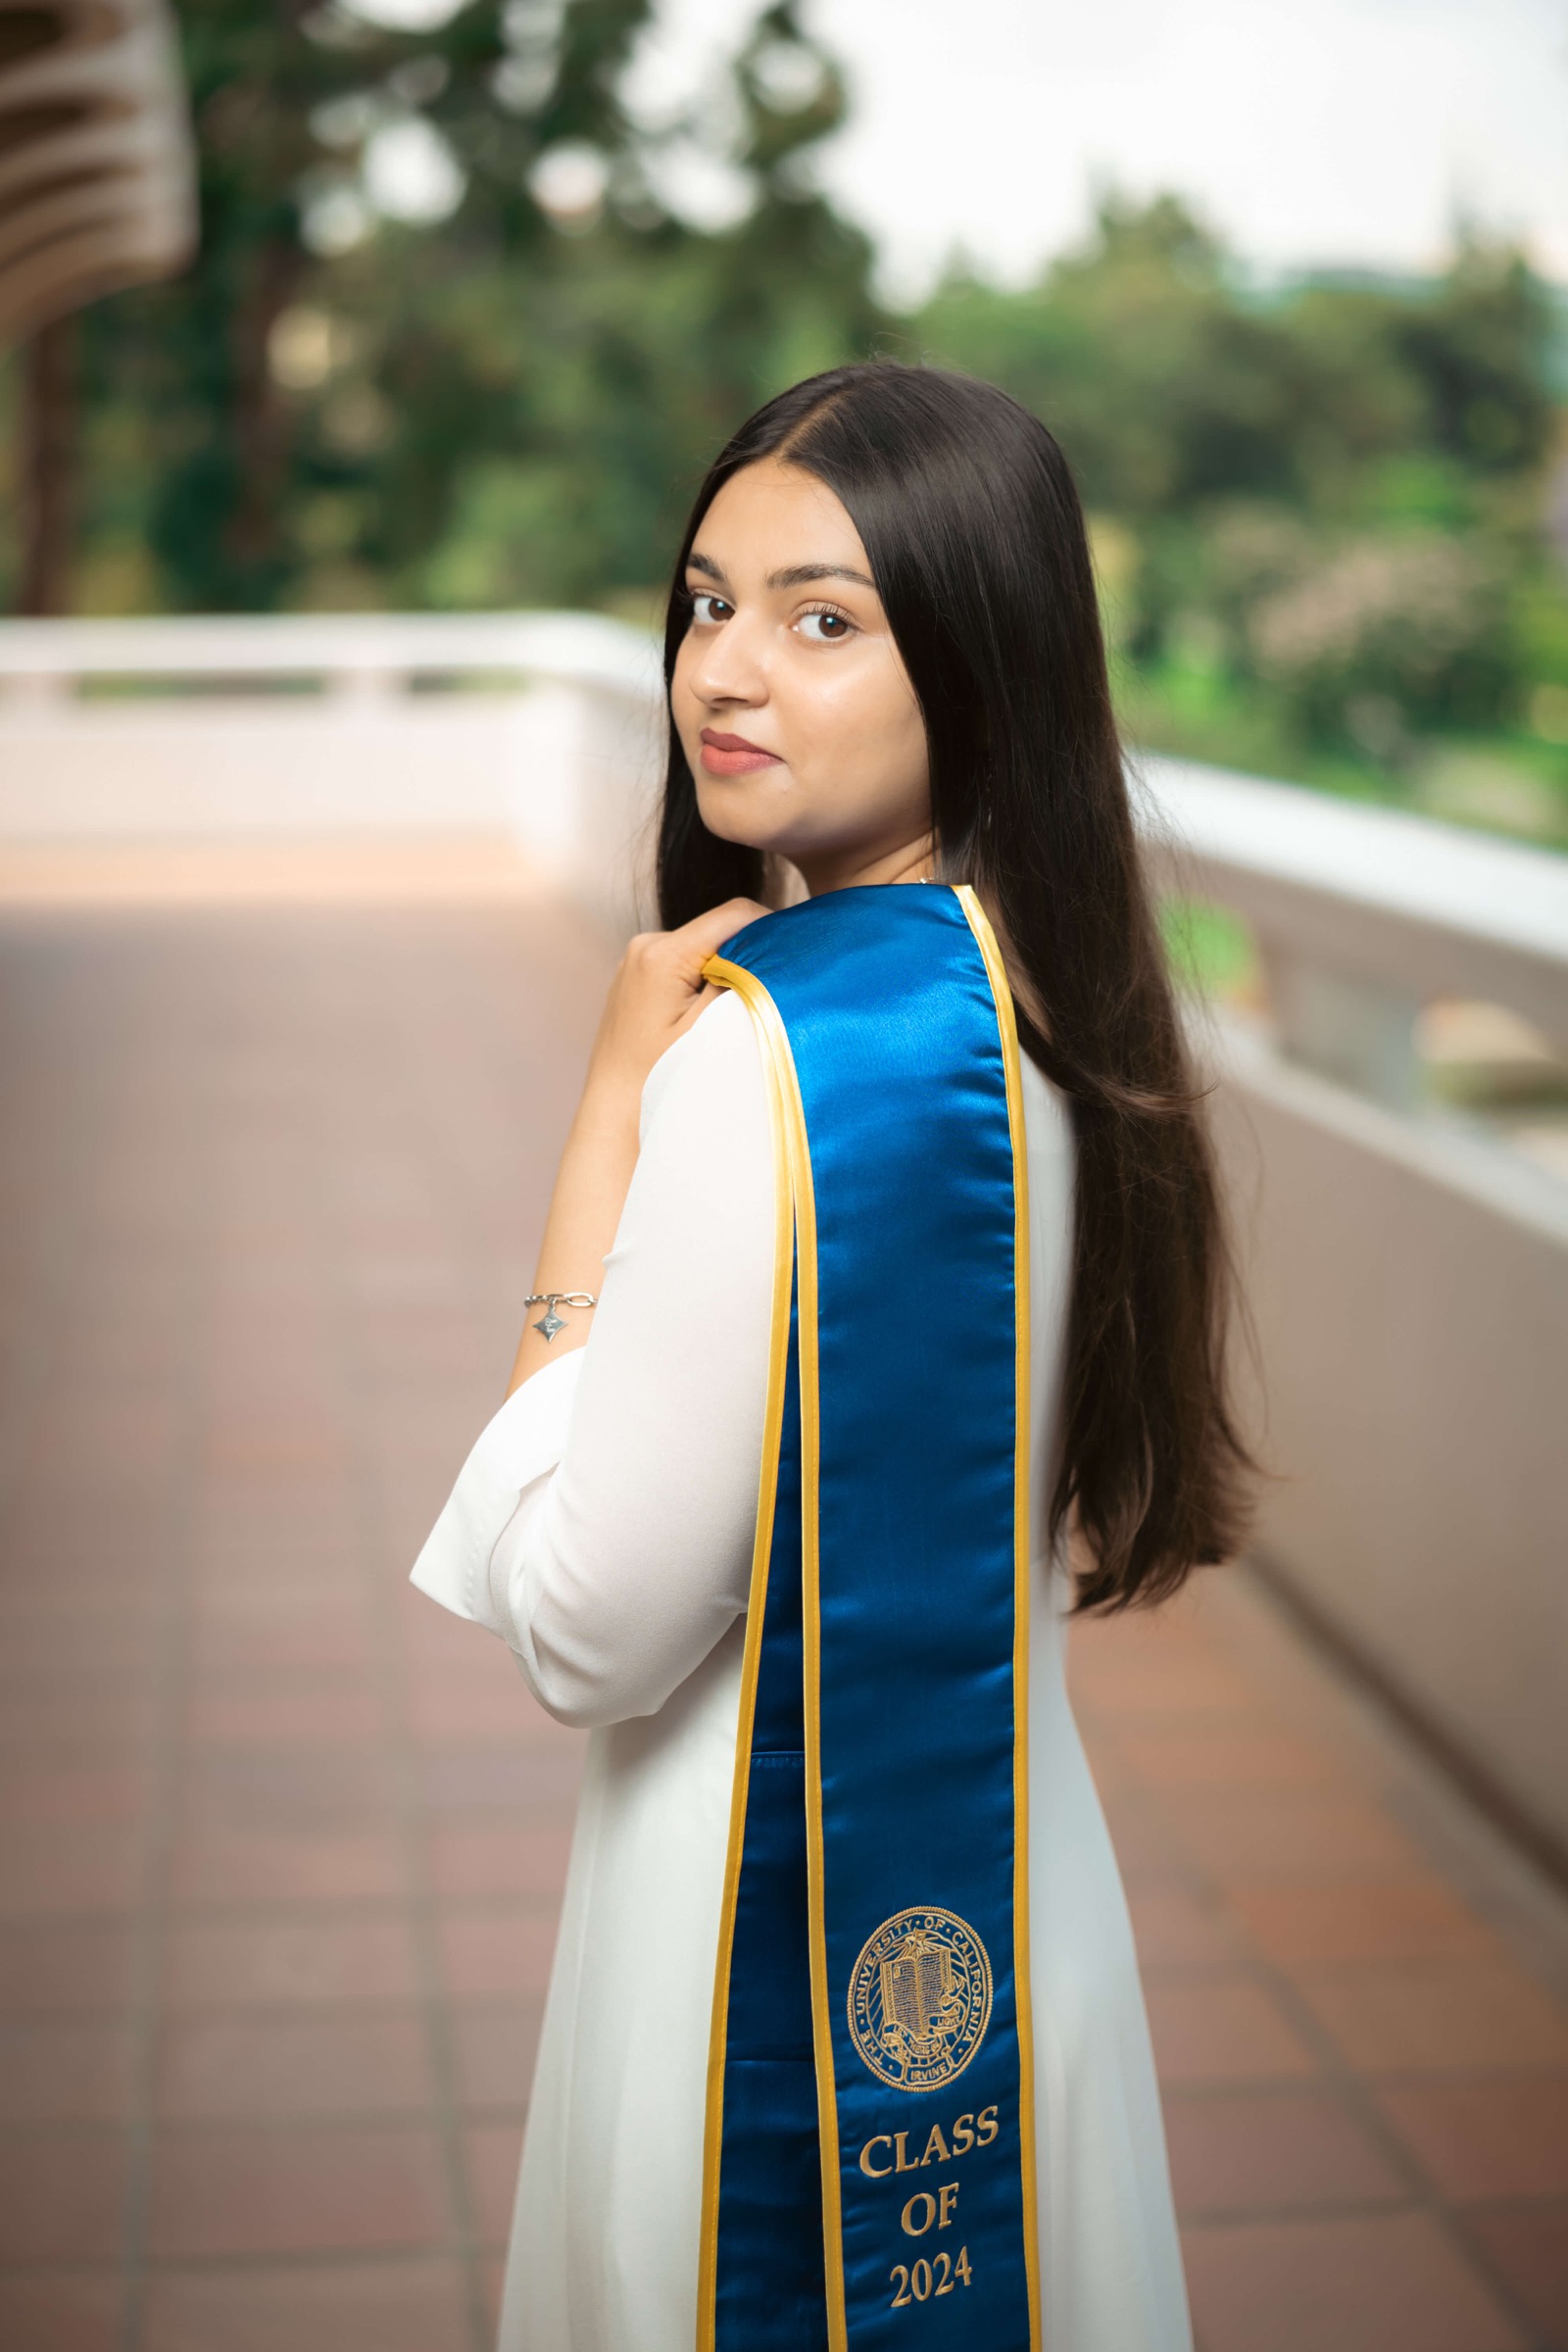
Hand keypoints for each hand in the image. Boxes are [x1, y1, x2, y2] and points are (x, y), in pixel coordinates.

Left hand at [582, 897, 769, 1117]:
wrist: (613, 1110)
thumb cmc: (658, 1078)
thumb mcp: (709, 1030)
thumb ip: (741, 981)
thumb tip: (770, 948)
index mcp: (661, 953)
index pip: (735, 914)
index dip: (771, 930)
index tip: (792, 960)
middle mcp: (645, 944)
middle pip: (719, 930)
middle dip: (747, 955)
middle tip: (768, 993)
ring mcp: (638, 959)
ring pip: (703, 947)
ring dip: (726, 969)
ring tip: (734, 1010)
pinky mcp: (638, 975)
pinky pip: (684, 964)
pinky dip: (704, 981)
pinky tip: (708, 1015)